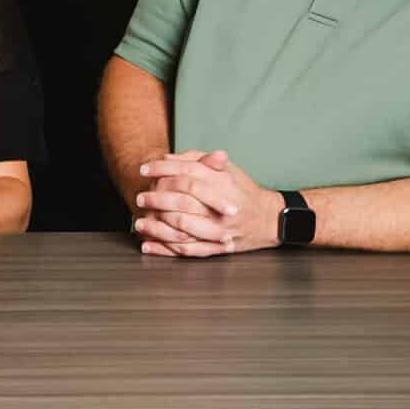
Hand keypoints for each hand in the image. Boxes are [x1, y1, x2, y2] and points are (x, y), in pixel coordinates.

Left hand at [133, 150, 281, 256]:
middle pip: (182, 200)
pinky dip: (166, 249)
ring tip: (140, 223)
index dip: (161, 169)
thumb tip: (168, 158)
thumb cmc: (244, 191)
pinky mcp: (218, 247)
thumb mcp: (226, 169)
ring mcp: (219, 229)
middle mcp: (220, 206)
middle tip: (140, 197)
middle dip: (156, 198)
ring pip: (182, 227)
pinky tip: (149, 246)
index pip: (186, 173)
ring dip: (157, 226)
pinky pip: (189, 249)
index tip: (143, 169)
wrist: (270, 219)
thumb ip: (198, 161)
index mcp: (222, 183)